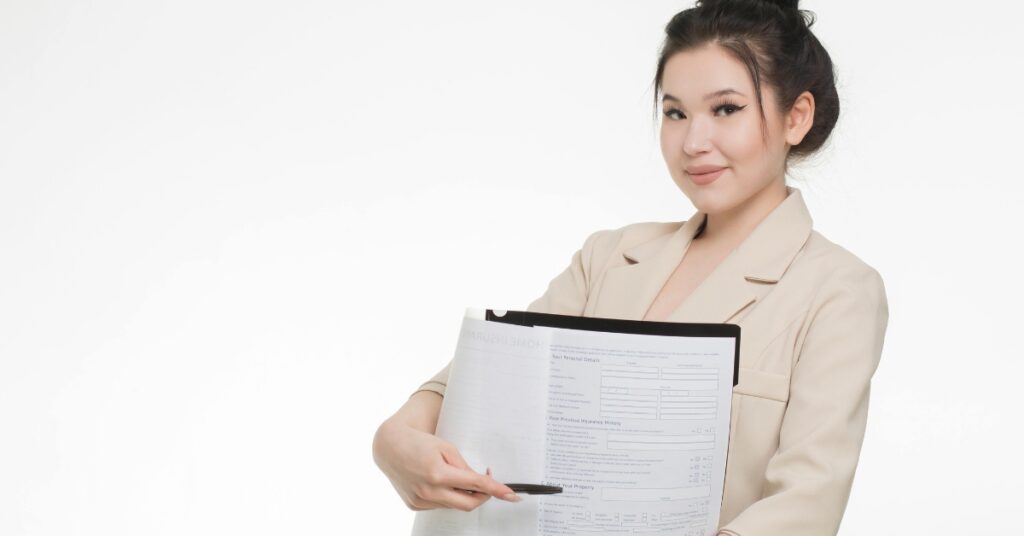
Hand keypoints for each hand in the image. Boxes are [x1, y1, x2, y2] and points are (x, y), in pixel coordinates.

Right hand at [373, 416, 520, 511]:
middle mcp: (429, 491)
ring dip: (460, 493)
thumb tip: (480, 484)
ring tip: (451, 474)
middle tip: (487, 483)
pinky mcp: (415, 505)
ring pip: (454, 504)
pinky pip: (440, 504)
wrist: (390, 447)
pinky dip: (445, 495)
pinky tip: (437, 481)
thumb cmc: (418, 443)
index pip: (475, 485)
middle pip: (468, 504)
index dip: (496, 489)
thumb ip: (464, 468)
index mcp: (438, 473)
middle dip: (483, 496)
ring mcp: (421, 501)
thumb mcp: (447, 448)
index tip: (510, 494)